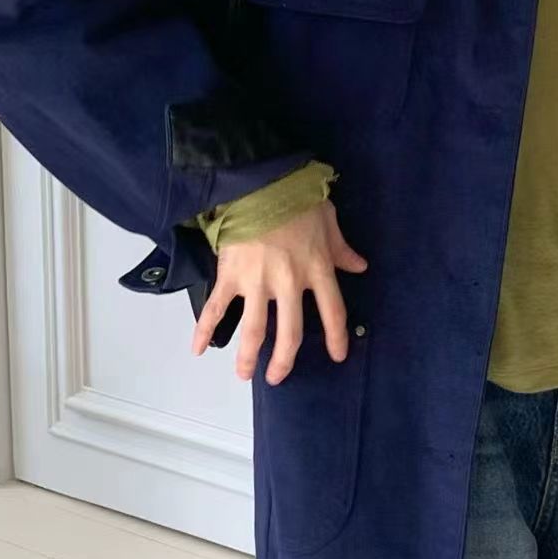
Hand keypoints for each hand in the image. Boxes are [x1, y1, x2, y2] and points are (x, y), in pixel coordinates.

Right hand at [190, 201, 367, 384]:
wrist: (260, 181)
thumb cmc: (297, 197)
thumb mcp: (329, 222)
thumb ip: (342, 249)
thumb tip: (359, 266)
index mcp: (318, 269)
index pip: (333, 312)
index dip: (336, 337)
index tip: (336, 355)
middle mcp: (289, 282)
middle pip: (290, 333)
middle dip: (284, 360)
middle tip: (277, 377)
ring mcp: (257, 281)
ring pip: (254, 329)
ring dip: (248, 356)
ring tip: (244, 374)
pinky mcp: (230, 275)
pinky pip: (216, 308)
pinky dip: (204, 330)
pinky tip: (198, 350)